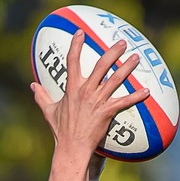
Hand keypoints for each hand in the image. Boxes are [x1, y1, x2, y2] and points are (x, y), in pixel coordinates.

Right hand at [30, 34, 149, 159]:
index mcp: (72, 88)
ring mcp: (97, 101)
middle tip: (122, 42)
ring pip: (115, 79)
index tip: (81, 32)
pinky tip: (147, 91)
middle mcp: (85, 91)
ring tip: (136, 58)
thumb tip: (33, 86)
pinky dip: (136, 96)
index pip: (72, 61)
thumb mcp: (49, 111)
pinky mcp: (107, 112)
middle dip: (113, 52)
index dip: (76, 45)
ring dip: (127, 67)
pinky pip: (124, 101)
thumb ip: (41, 96)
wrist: (71, 148)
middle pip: (101, 65)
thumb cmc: (61, 131)